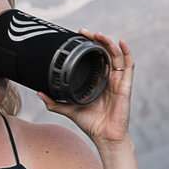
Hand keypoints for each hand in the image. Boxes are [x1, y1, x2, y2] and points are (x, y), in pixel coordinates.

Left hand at [42, 31, 132, 148]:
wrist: (104, 136)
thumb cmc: (91, 123)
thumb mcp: (69, 109)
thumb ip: (54, 102)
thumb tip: (39, 93)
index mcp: (96, 81)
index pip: (93, 59)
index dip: (87, 47)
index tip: (77, 36)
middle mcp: (108, 79)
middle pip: (104, 54)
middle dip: (96, 41)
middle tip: (84, 32)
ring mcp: (117, 81)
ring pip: (116, 56)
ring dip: (108, 43)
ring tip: (97, 34)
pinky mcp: (125, 86)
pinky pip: (129, 67)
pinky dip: (127, 53)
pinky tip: (121, 42)